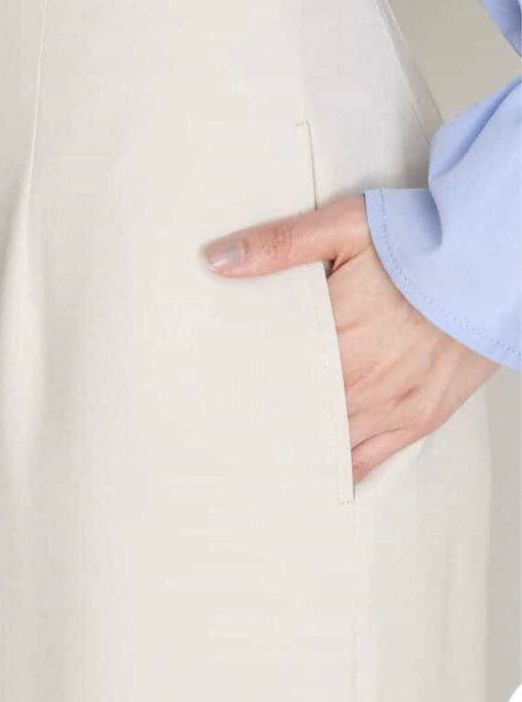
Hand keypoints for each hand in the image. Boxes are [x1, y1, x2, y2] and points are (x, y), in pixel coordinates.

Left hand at [200, 194, 497, 483]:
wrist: (492, 263)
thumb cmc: (422, 243)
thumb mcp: (345, 227)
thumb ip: (280, 245)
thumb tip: (218, 260)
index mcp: (335, 335)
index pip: (269, 376)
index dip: (238, 388)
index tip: (208, 395)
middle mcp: (361, 380)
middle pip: (293, 414)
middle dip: (259, 421)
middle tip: (220, 430)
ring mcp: (391, 406)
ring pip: (325, 445)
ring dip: (292, 449)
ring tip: (254, 456)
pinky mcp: (418, 419)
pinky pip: (367, 460)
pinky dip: (336, 469)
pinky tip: (309, 474)